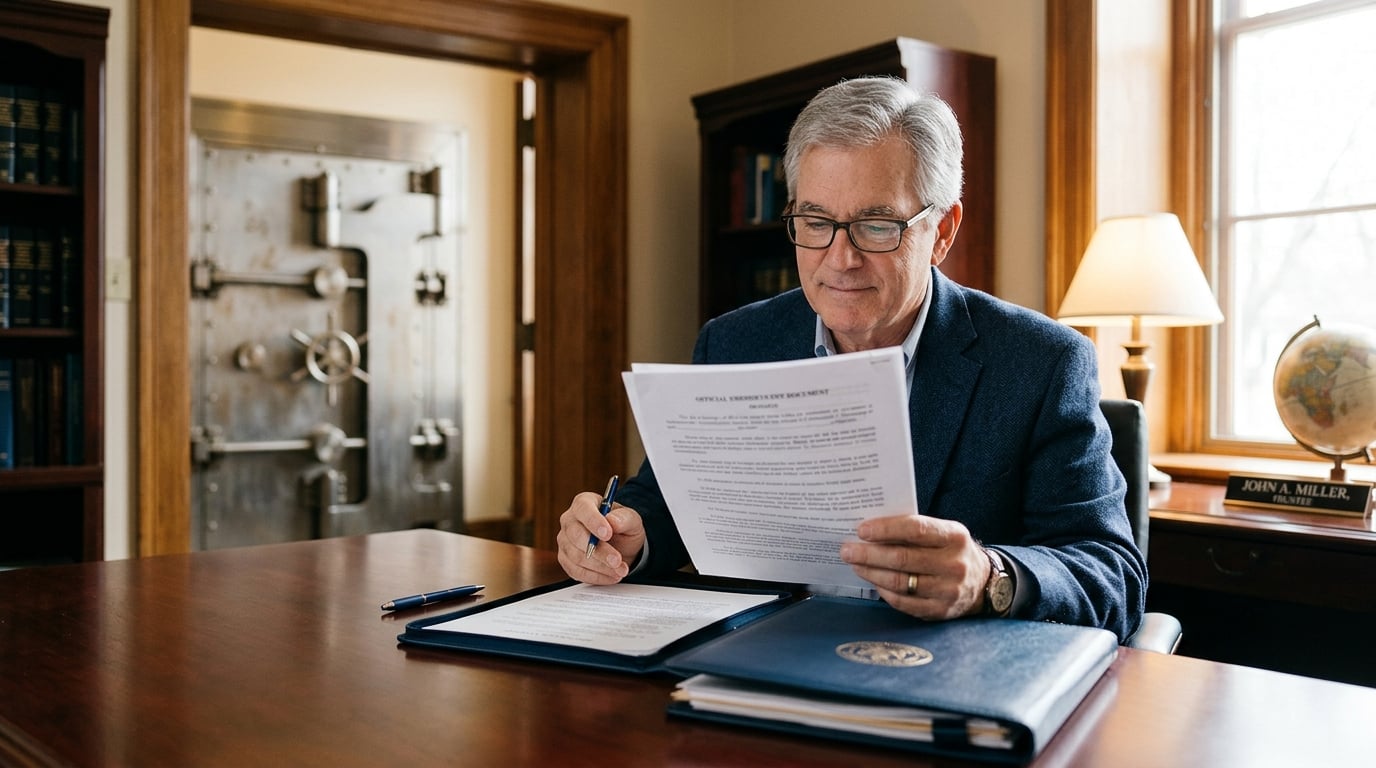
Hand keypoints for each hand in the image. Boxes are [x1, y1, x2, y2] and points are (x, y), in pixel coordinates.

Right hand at [556, 490, 646, 583]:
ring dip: (601, 567)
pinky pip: (576, 571)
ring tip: (620, 570)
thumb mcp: (631, 520)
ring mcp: (565, 541)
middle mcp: (569, 520)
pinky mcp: (565, 559)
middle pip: (577, 536)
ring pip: (576, 557)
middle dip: (599, 551)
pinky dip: (595, 576)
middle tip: (617, 560)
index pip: (583, 508)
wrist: (621, 545)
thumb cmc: (623, 527)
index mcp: (584, 503)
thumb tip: (613, 521)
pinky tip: (611, 576)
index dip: (594, 521)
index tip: (607, 534)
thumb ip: (624, 518)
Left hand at [839, 514, 990, 619]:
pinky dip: (883, 591)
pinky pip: (903, 602)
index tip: (861, 530)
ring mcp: (948, 590)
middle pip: (902, 558)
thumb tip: (871, 530)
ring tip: (855, 564)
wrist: (982, 583)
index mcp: (954, 537)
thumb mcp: (943, 532)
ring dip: (871, 572)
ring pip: (899, 582)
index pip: (915, 529)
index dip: (885, 529)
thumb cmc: (951, 551)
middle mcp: (954, 564)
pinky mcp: (940, 611)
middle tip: (847, 550)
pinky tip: (873, 581)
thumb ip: (914, 529)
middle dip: (869, 554)